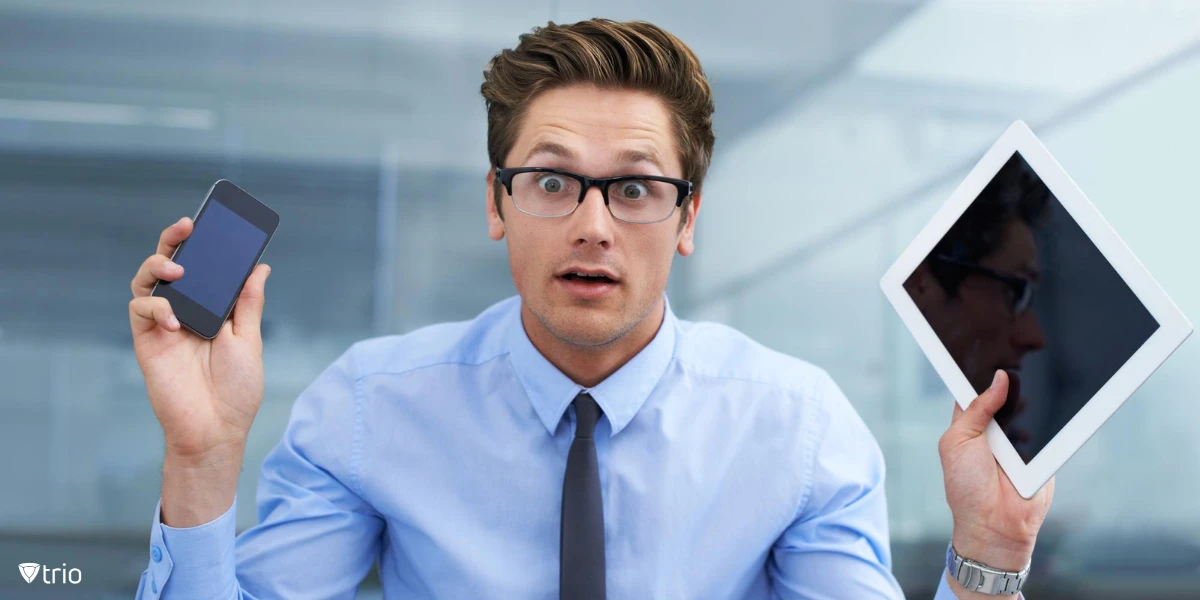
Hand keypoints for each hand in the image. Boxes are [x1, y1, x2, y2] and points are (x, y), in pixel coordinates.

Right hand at [128, 216, 271, 524]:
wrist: (215, 429)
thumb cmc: (236, 389)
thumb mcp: (248, 339)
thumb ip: (248, 302)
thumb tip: (260, 266)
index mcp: (212, 307)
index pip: (205, 267)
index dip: (205, 244)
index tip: (214, 221)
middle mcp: (185, 310)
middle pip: (171, 265)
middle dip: (175, 241)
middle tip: (186, 227)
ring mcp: (163, 324)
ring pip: (147, 281)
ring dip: (159, 267)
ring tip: (178, 271)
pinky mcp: (147, 341)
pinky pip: (141, 311)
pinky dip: (156, 308)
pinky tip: (175, 321)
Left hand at [939, 370, 1053, 596]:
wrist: (996, 524)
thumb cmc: (966, 486)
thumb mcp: (959, 441)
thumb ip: (976, 408)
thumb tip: (1000, 377)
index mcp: (969, 422)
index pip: (976, 388)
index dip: (983, 370)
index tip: (991, 345)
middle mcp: (995, 428)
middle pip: (1007, 393)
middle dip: (1014, 378)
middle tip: (1022, 356)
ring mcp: (1021, 439)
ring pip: (1032, 407)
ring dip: (1035, 397)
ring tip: (1038, 379)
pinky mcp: (1044, 450)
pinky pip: (1052, 428)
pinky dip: (1053, 419)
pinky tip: (1053, 407)